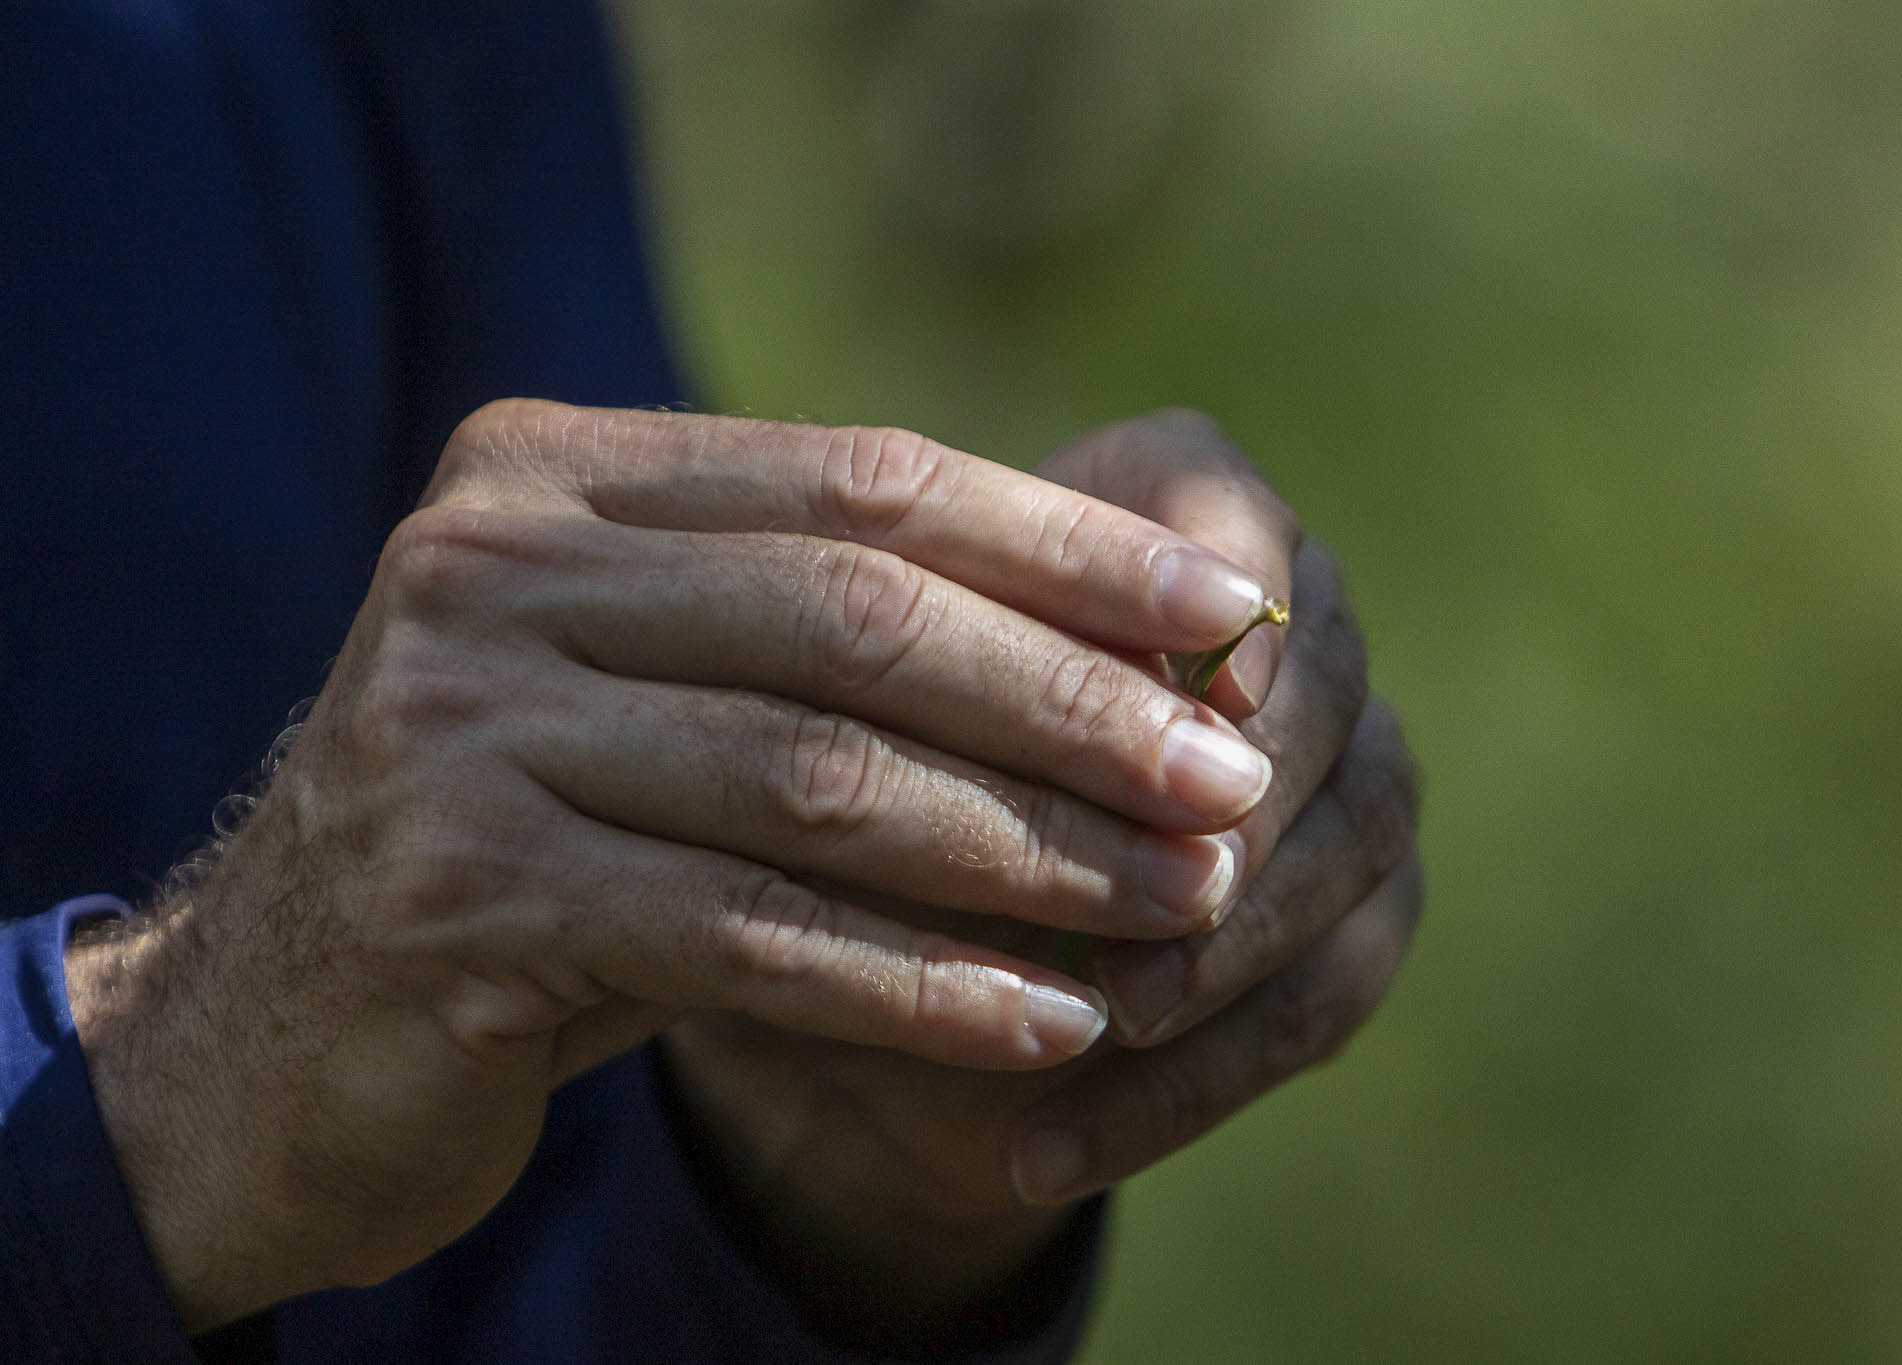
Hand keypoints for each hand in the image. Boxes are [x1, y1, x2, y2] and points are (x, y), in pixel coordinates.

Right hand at [61, 400, 1285, 1331]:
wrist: (275, 1026)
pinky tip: (1050, 1025)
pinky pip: (749, 939)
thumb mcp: (664, 703)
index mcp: (547, 477)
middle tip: (1235, 783)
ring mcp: (454, 730)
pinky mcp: (457, 900)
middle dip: (1074, 706)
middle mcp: (485, 570)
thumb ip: (825, 640)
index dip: (1065, 546)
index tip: (1232, 611)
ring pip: (817, 783)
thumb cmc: (534, 842)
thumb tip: (1139, 653)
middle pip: (858, 620)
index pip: (862, 481)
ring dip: (1029, 853)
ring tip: (1182, 905)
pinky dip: (918, 986)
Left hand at [660, 411, 1421, 1351]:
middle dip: (1235, 806)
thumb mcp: (842, 732)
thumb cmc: (843, 779)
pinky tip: (1050, 1147)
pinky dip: (1192, 1081)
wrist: (873, 943)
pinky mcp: (1358, 911)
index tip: (1199, 698)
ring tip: (1108, 1020)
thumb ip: (921, 706)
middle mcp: (1296, 623)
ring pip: (1355, 843)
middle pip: (1326, 695)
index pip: (1236, 536)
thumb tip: (979, 744)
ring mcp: (1350, 767)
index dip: (1226, 617)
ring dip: (1228, 947)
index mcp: (1176, 513)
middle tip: (1148, 889)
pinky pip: (1328, 994)